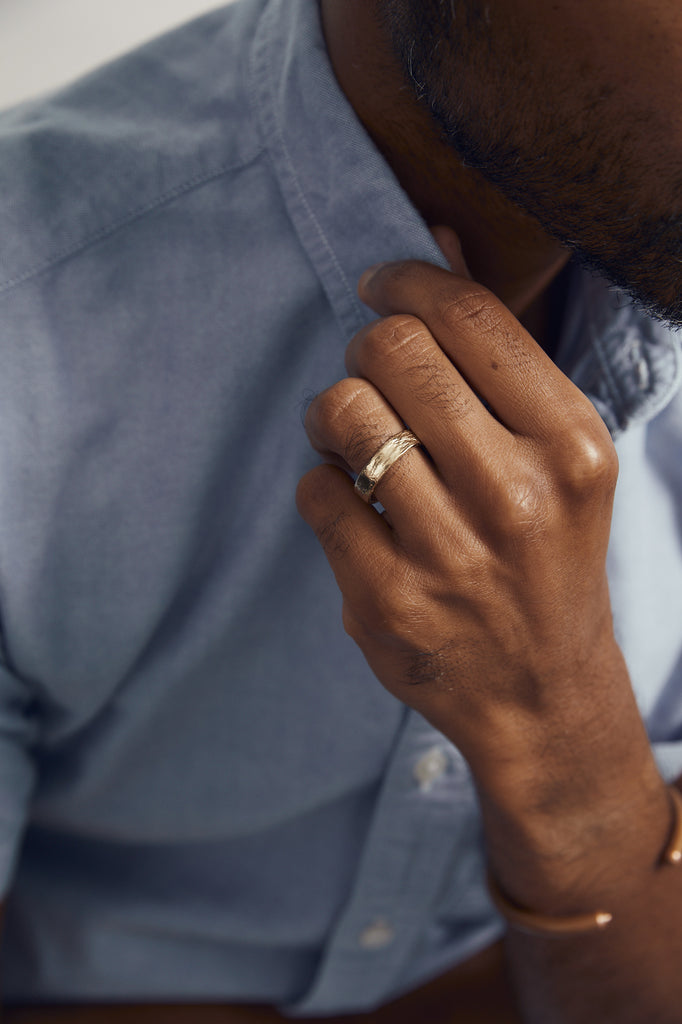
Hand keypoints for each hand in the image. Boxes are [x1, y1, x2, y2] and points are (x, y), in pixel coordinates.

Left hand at [296, 246, 667, 875]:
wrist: (543, 694)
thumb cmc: (549, 559)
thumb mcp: (559, 458)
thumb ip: (500, 356)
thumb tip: (438, 239)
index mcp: (572, 447)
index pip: (471, 317)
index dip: (408, 281)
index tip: (380, 284)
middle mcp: (517, 496)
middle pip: (393, 351)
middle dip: (366, 351)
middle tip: (371, 377)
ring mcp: (448, 554)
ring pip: (342, 413)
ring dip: (333, 412)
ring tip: (351, 437)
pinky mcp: (386, 600)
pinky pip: (315, 491)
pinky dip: (322, 482)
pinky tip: (353, 503)